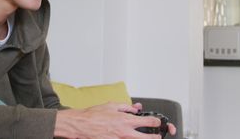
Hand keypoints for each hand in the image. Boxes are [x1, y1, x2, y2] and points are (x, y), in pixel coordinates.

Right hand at [55, 102, 176, 138]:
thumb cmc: (93, 115)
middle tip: (157, 135)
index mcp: (126, 120)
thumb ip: (126, 107)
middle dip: (155, 137)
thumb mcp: (111, 105)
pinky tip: (130, 137)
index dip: (156, 123)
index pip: (148, 122)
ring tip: (145, 137)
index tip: (157, 122)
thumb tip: (135, 108)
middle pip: (148, 138)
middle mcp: (125, 132)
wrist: (82, 125)